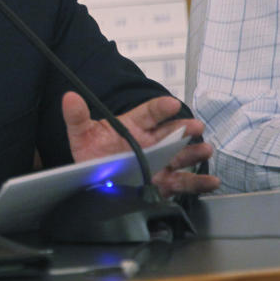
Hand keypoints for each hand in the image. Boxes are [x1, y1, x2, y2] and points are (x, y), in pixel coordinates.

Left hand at [62, 92, 219, 196]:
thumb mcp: (82, 134)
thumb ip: (77, 117)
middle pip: (170, 133)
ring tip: (205, 149)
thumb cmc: (92, 153)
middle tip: (195, 126)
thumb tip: (69, 97)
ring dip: (194, 152)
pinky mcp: (163, 183)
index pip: (149, 113)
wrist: (92, 181)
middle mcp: (149, 143)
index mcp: (132, 126)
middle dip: (184, 129)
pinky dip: (199, 182)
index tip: (171, 104)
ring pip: (180, 155)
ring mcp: (158, 162)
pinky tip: (211, 181)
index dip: (160, 108)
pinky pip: (183, 182)